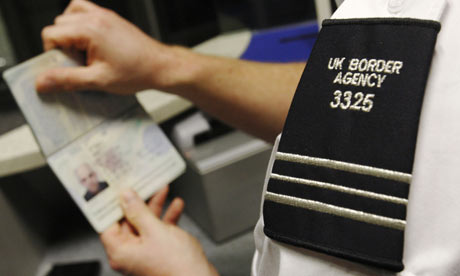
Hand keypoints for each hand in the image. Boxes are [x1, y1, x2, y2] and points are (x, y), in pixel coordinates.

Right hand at [36, 0, 188, 94]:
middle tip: (81, 63)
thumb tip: (42, 81)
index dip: (54, 53)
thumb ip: (67, 80)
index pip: (51, 34)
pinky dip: (81, 25)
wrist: (161, 67)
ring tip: (86, 54)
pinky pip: (85, 12)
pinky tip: (92, 44)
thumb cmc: (137, 72)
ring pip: (70, 15)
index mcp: (90, 29)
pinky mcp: (111, 18)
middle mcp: (96, 17)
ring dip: (71, 34)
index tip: (67, 67)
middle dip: (63, 45)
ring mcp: (104, 15)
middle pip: (59, 24)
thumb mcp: (98, 81)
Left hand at [100, 186, 217, 275]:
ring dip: (155, 207)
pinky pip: (158, 231)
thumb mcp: (155, 230)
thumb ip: (139, 211)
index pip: (108, 224)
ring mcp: (145, 253)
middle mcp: (130, 254)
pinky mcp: (159, 252)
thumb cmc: (177, 265)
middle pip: (128, 221)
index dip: (112, 205)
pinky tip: (175, 206)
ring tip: (162, 190)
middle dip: (138, 202)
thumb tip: (126, 198)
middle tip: (142, 185)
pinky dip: (166, 218)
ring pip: (145, 224)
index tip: (116, 189)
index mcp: (121, 251)